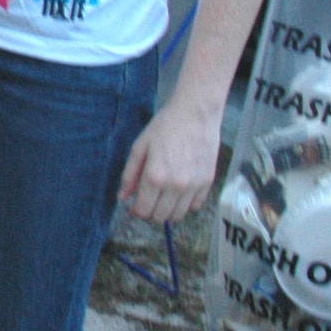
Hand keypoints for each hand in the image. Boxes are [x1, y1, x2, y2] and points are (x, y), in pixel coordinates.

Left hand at [118, 101, 221, 223]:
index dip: (135, 212)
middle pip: (160, 217)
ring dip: (167, 212)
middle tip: (147, 202)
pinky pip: (195, 206)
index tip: (133, 207)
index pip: (143, 210)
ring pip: (178, 215)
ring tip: (162, 198)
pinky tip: (179, 193)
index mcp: (155, 177)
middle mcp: (176, 186)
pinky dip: (185, 205)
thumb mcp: (140, 147)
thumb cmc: (164, 126)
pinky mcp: (208, 182)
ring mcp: (194, 186)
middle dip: (149, 213)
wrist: (196, 113)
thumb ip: (129, 175)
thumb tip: (122, 197)